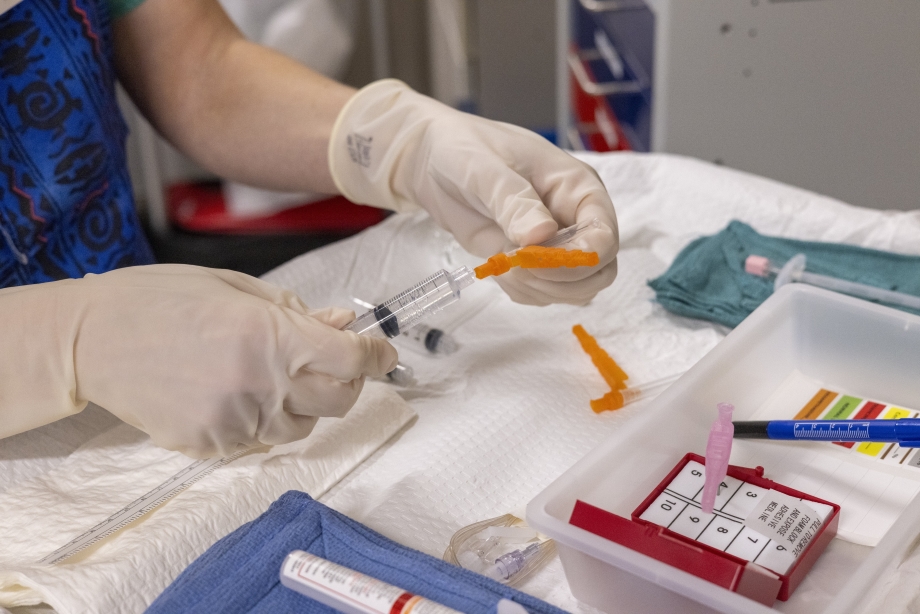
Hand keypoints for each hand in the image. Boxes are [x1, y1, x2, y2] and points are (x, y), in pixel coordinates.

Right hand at [0, 265, 395, 457]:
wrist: (92, 340)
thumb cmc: (160, 299)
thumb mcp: (235, 287)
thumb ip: (295, 310)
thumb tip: (342, 325)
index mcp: (270, 336)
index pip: (351, 360)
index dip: (377, 355)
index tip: (382, 352)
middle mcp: (260, 383)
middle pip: (340, 401)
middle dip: (348, 382)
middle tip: (336, 363)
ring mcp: (235, 420)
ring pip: (304, 427)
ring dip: (307, 405)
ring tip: (277, 377)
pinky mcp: (211, 445)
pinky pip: (260, 442)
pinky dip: (266, 421)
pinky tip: (240, 394)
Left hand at [328, 79, 617, 305]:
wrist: (433, 162)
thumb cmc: (463, 149)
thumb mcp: (484, 167)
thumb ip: (513, 200)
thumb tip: (542, 235)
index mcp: (578, 188)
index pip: (604, 237)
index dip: (579, 259)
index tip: (535, 260)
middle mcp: (575, 219)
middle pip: (598, 272)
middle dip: (559, 279)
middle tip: (514, 264)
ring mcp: (556, 244)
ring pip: (572, 290)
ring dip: (536, 286)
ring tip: (500, 257)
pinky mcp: (533, 263)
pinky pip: (542, 294)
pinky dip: (521, 290)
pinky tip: (497, 263)